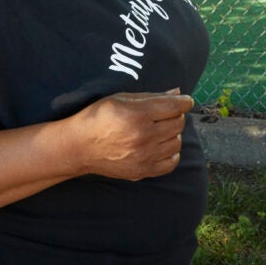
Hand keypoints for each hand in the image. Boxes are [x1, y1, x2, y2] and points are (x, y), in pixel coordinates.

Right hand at [65, 89, 192, 180]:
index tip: (186, 101)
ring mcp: (144, 156)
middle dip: (176, 116)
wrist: (79, 147)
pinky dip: (172, 153)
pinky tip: (162, 146)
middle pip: (178, 124)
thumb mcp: (121, 99)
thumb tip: (178, 94)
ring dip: (173, 134)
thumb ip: (151, 97)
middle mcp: (144, 136)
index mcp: (138, 115)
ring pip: (176, 142)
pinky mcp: (142, 171)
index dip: (185, 102)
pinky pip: (171, 162)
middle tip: (166, 114)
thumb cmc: (98, 117)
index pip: (175, 107)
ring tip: (160, 130)